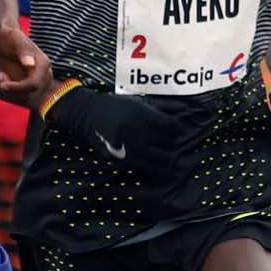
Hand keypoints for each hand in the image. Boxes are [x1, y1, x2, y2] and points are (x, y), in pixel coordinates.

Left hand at [0, 20, 53, 106]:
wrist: (4, 39)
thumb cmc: (9, 36)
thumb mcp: (14, 39)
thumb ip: (23, 51)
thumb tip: (30, 63)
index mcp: (43, 63)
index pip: (35, 84)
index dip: (19, 88)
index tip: (3, 84)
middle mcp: (44, 73)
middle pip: (33, 94)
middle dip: (15, 90)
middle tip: (1, 80)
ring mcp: (37, 79)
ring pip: (27, 97)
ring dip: (12, 90)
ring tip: (2, 76)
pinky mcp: (28, 83)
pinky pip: (21, 94)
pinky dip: (10, 89)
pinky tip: (3, 77)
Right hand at [45, 84, 172, 161]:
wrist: (86, 113)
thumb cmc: (114, 105)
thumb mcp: (137, 101)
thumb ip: (160, 107)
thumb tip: (184, 110)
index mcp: (143, 114)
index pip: (171, 126)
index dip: (177, 131)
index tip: (177, 132)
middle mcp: (138, 130)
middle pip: (167, 144)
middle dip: (172, 147)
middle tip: (174, 148)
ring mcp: (128, 145)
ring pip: (157, 159)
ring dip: (166, 162)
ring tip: (171, 164)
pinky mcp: (119, 156)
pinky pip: (141, 166)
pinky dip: (151, 168)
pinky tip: (155, 168)